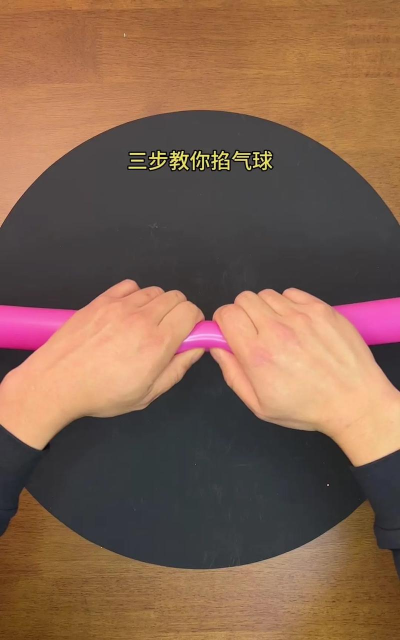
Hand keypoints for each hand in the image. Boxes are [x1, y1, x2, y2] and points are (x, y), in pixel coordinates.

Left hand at [0, 280, 203, 448]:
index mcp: (157, 344)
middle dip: (179, 312)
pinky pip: (130, 286)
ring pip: (155, 291)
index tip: (188, 334)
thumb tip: (197, 349)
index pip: (191, 312)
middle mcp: (142, 319)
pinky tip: (128, 313)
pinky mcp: (102, 300)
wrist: (57, 382)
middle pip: (176, 297)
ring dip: (158, 305)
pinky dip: (136, 296)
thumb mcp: (147, 394)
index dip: (195, 322)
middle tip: (168, 331)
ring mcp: (120, 306)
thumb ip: (177, 369)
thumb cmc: (101, 394)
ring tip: (146, 324)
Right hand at [212, 288, 399, 464]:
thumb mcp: (259, 405)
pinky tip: (297, 324)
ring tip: (279, 329)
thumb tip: (216, 347)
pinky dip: (289, 305)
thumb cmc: (306, 408)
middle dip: (243, 313)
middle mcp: (277, 330)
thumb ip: (232, 374)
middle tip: (255, 332)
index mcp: (257, 355)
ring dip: (267, 309)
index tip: (231, 332)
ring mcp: (301, 316)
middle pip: (244, 299)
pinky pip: (292, 293)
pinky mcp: (321, 309)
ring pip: (267, 294)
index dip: (224, 322)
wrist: (354, 401)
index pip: (227, 314)